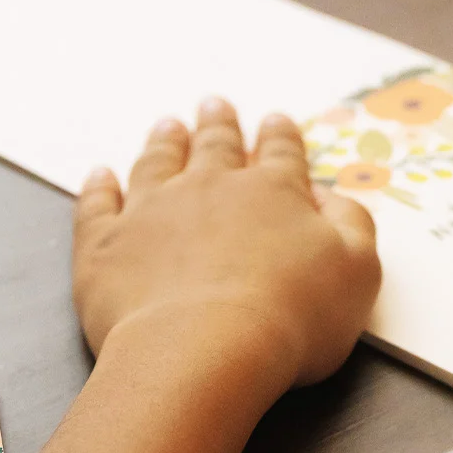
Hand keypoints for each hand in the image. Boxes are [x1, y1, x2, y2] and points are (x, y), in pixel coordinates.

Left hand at [74, 98, 381, 390]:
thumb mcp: (356, 272)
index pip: (279, 155)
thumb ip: (350, 225)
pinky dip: (98, 187)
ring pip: (156, 163)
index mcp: (271, 193)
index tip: (273, 120)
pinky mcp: (104, 242)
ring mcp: (150, 210)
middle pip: (214, 147)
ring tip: (167, 126)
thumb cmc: (290, 318)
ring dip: (164, 143)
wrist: (202, 349)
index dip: (278, 137)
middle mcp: (207, 189)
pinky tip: (100, 175)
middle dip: (217, 125)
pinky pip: (97, 204)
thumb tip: (328, 196)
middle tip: (214, 104)